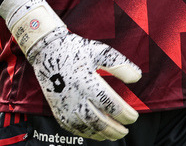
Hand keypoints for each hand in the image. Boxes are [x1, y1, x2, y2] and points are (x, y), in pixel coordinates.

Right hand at [0, 0, 140, 140]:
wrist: (47, 52)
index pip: (112, 105)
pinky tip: (97, 133)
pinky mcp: (58, 111)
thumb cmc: (77, 50)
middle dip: (116, 129)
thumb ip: (120, 65)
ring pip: (88, 128)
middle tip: (126, 130)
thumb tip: (138, 78)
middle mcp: (76, 97)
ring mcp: (66, 106)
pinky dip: (87, 133)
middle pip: (100, 121)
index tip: (134, 117)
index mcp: (88, 82)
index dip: (125, 114)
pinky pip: (74, 128)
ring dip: (103, 134)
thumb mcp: (100, 51)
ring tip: (115, 134)